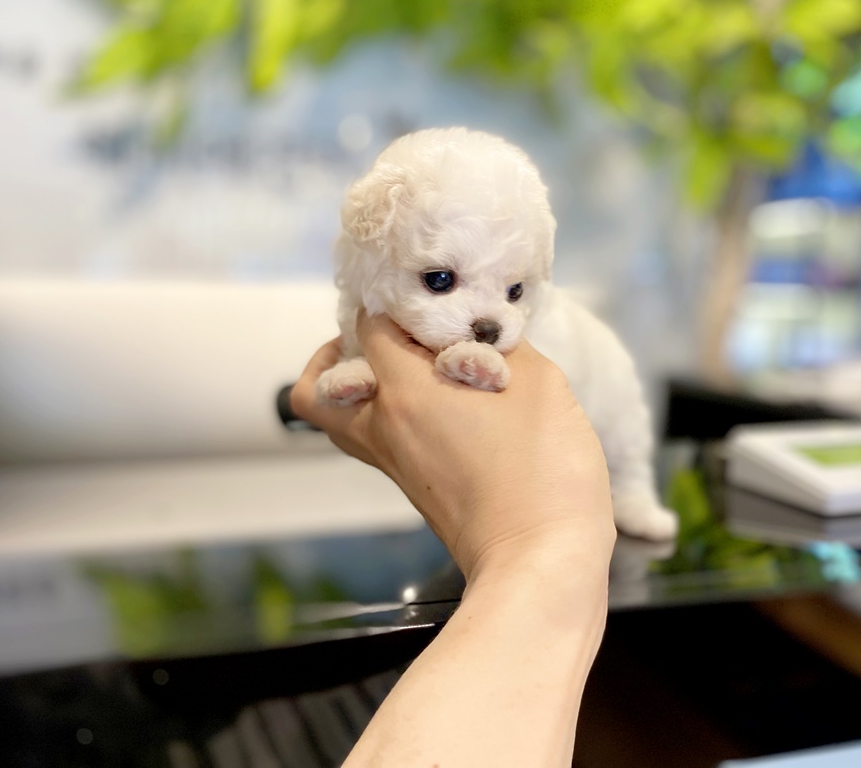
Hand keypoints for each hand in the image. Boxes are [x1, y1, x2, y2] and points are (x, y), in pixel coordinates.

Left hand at [290, 313, 615, 579]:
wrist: (540, 561)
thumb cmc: (543, 471)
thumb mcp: (538, 383)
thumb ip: (503, 344)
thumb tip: (482, 331)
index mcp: (404, 393)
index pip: (366, 327)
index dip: (391, 303)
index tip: (423, 299)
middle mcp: (383, 429)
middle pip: (317, 387)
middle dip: (339, 354)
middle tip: (387, 340)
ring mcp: (395, 465)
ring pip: (342, 420)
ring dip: (363, 389)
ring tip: (415, 372)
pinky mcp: (414, 489)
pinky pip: (378, 441)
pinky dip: (393, 417)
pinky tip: (447, 407)